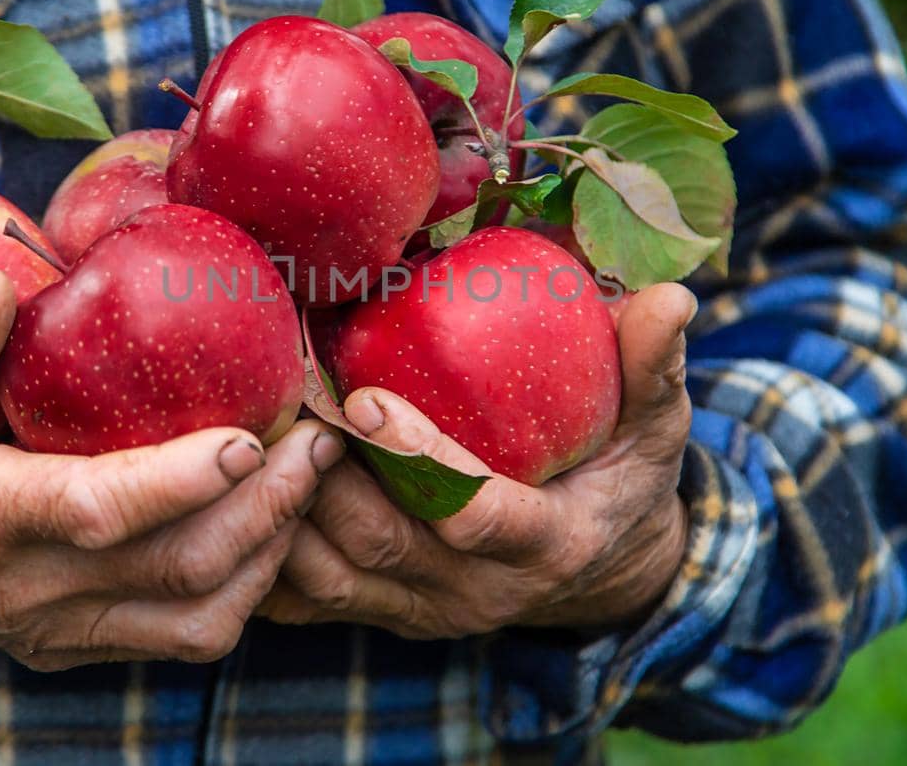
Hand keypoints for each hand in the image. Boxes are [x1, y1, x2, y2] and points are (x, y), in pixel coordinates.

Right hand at [0, 270, 344, 669]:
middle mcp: (27, 588)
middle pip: (177, 569)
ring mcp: (55, 628)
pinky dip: (241, 589)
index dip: (183, 481)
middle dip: (269, 508)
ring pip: (195, 619)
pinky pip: (180, 635)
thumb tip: (1, 284)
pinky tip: (268, 528)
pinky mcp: (74, 645)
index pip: (98, 509)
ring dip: (270, 554)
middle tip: (320, 441)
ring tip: (310, 482)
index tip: (253, 437)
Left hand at [259, 283, 693, 637]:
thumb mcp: (656, 424)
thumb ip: (653, 365)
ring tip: (245, 423)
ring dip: (281, 503)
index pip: (477, 515)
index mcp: (546, 542)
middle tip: (275, 391)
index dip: (424, 464)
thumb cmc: (623, 474)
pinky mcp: (380, 611)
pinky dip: (262, 547)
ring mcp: (421, 608)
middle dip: (322, 471)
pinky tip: (231, 482)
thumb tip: (674, 296)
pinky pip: (303, 597)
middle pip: (379, 540)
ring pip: (328, 573)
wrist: (601, 566)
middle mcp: (475, 591)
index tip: (370, 401)